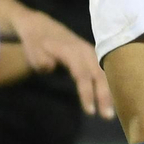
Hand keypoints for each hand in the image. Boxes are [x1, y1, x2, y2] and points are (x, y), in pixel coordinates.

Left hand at [0, 0, 112, 116]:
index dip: (87, 93)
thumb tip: (50, 66)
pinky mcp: (92, 56)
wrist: (40, 26)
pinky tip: (111, 99)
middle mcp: (85, 51)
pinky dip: (108, 85)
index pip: (82, 75)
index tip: (90, 112)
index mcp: (72, 51)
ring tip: (111, 112)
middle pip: (99, 75)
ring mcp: (91, 52)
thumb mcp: (32, 50)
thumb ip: (40, 59)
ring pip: (104, 73)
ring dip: (109, 92)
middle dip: (104, 96)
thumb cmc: (35, 42)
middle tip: (107, 117)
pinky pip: (103, 71)